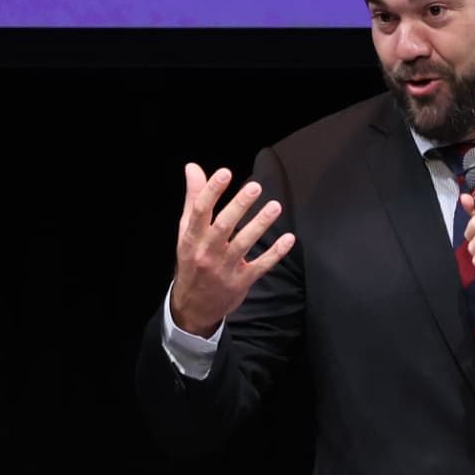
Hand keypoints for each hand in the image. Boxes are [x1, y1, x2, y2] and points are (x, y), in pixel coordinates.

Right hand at [170, 163, 294, 336]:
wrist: (193, 306)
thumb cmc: (192, 261)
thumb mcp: (186, 232)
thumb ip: (194, 200)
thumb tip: (193, 168)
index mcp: (191, 238)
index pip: (201, 211)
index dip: (212, 191)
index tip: (225, 173)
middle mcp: (206, 253)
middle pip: (223, 227)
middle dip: (239, 206)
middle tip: (255, 187)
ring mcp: (224, 269)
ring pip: (243, 245)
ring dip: (260, 225)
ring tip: (275, 206)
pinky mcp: (240, 282)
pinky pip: (260, 266)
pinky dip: (275, 253)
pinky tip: (288, 239)